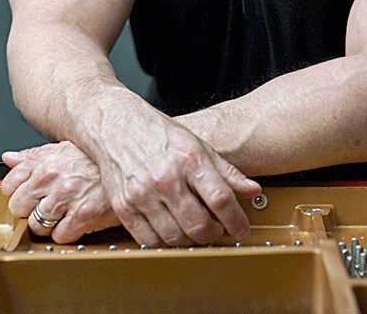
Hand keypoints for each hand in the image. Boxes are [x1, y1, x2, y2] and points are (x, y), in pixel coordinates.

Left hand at [1, 142, 118, 243]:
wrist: (129, 163)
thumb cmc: (97, 158)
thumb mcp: (64, 148)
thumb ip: (34, 156)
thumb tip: (9, 158)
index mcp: (46, 160)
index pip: (10, 184)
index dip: (18, 192)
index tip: (27, 195)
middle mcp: (53, 177)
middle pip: (19, 207)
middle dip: (30, 209)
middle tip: (46, 205)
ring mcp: (67, 197)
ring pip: (37, 225)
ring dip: (48, 223)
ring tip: (63, 212)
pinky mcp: (82, 215)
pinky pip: (60, 235)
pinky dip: (67, 232)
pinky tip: (76, 220)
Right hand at [91, 98, 261, 246]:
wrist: (115, 124)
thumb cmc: (158, 132)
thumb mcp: (198, 144)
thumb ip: (226, 170)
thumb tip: (251, 189)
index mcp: (189, 159)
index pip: (221, 200)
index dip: (236, 220)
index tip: (242, 229)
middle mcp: (166, 178)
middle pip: (199, 225)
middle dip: (214, 234)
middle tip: (217, 229)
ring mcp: (143, 194)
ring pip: (175, 237)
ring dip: (190, 240)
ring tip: (194, 228)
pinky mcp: (123, 207)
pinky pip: (148, 240)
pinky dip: (163, 242)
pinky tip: (170, 229)